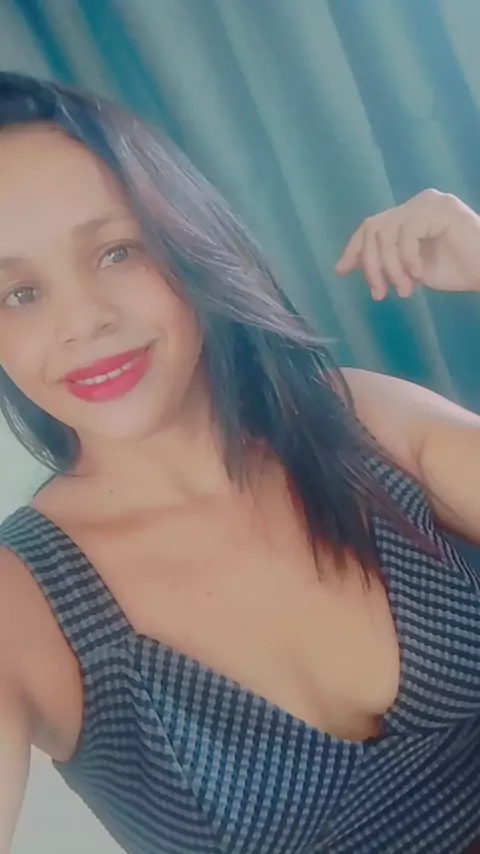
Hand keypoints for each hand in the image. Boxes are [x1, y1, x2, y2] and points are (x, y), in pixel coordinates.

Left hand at [336, 189, 479, 298]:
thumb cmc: (458, 270)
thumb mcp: (411, 269)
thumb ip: (387, 261)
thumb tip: (351, 265)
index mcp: (410, 214)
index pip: (372, 226)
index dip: (354, 248)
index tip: (341, 271)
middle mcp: (418, 203)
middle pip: (374, 228)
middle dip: (370, 264)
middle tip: (380, 293)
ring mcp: (430, 203)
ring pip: (387, 232)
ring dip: (390, 267)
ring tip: (404, 290)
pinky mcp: (441, 209)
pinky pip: (407, 233)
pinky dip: (407, 258)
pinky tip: (418, 275)